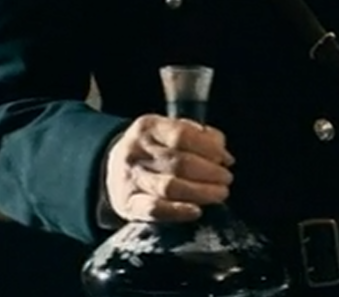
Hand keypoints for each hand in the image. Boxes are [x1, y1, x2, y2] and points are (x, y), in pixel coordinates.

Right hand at [105, 114, 234, 222]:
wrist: (112, 167)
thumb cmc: (152, 148)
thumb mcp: (168, 131)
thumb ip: (197, 135)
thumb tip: (221, 148)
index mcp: (148, 127)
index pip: (182, 135)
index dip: (209, 148)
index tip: (226, 159)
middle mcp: (135, 151)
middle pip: (179, 162)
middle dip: (209, 172)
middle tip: (226, 179)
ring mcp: (130, 178)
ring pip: (169, 186)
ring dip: (200, 192)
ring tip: (219, 194)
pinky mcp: (127, 204)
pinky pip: (154, 210)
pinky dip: (177, 211)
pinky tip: (196, 211)